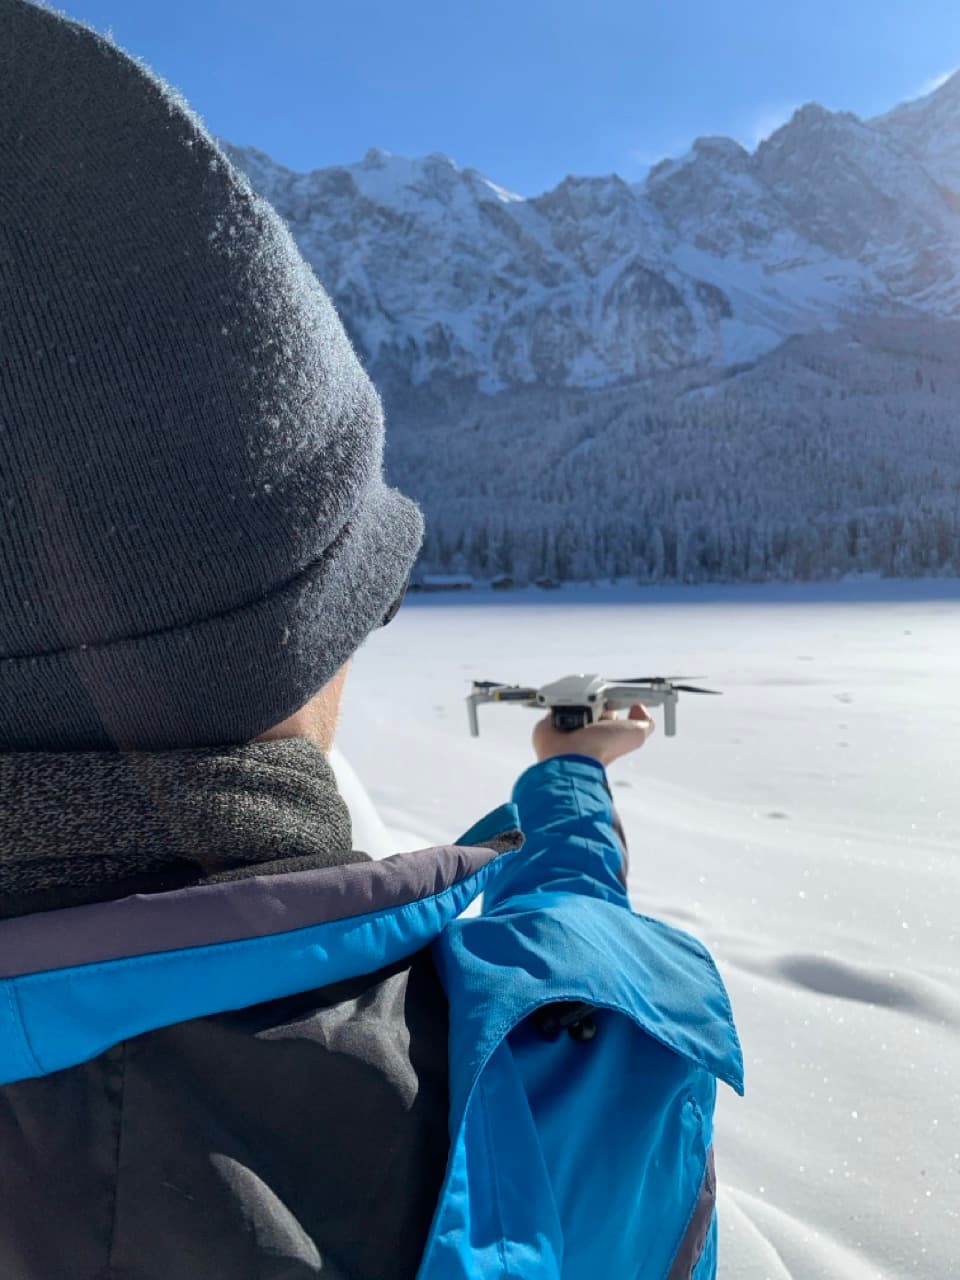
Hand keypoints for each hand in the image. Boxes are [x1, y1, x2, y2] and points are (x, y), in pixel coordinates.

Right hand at [532, 704, 655, 767]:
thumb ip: (645, 722)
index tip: (612, 696)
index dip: (612, 699)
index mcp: (604, 731)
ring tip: (577, 705)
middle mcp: (586, 728)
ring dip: (575, 698)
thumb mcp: (635, 735)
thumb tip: (638, 708)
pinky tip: (563, 705)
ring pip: (573, 700)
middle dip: (592, 698)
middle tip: (592, 702)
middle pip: (590, 701)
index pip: (609, 707)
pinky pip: (553, 703)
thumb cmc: (601, 748)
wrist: (571, 756)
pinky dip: (557, 701)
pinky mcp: (550, 722)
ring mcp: (568, 725)